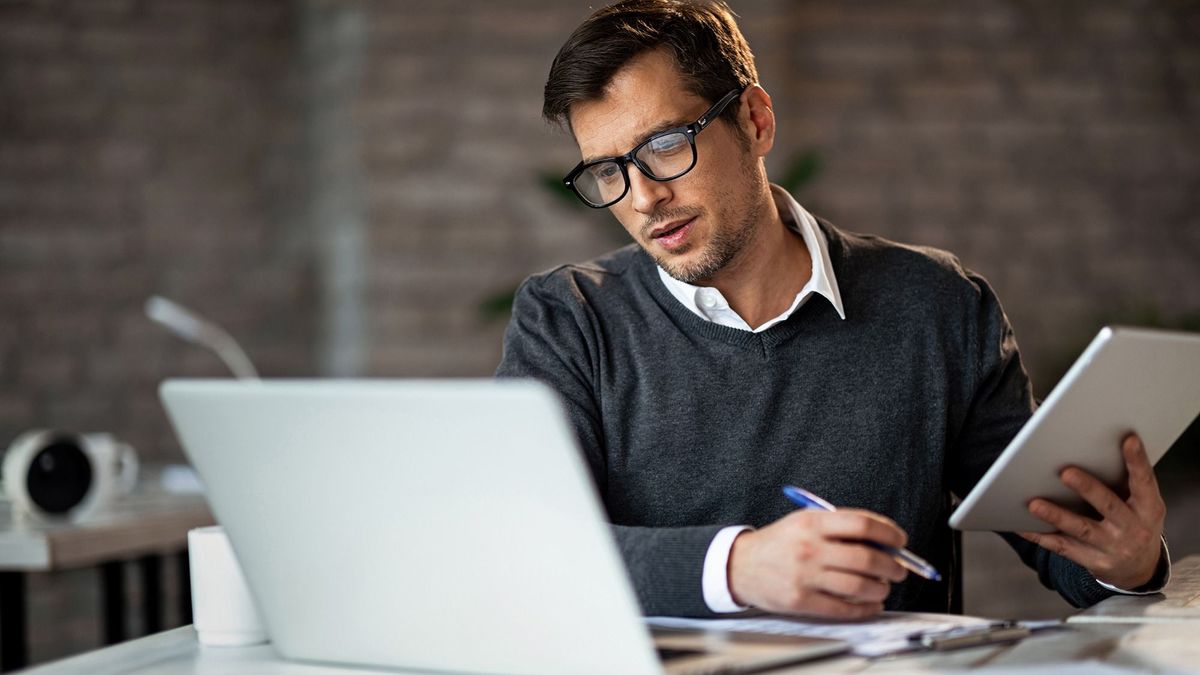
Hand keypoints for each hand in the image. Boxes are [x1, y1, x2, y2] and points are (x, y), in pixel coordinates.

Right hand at [727, 509, 907, 618]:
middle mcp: (810, 548)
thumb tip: (884, 542)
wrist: (741, 565)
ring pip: (859, 586)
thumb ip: (840, 528)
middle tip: (899, 570)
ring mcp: (805, 575)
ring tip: (883, 587)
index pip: (862, 525)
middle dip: (892, 566)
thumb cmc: (779, 543)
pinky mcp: (801, 600)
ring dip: (880, 589)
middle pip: (866, 558)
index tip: (900, 541)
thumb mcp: (805, 522)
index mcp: (812, 522)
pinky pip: (843, 608)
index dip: (889, 533)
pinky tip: (871, 605)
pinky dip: (865, 609)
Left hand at [1019, 433, 1165, 589]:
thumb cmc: (1135, 523)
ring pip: (1082, 529)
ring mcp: (1114, 547)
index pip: (1144, 481)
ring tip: (1033, 504)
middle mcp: (1134, 528)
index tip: (1128, 439)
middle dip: (1087, 488)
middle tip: (1065, 472)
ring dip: (1056, 516)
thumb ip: (1126, 483)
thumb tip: (1094, 448)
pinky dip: (1041, 536)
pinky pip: (1063, 548)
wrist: (1140, 570)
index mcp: (1149, 508)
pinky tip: (1021, 526)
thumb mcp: (1143, 506)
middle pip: (1108, 505)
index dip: (1137, 461)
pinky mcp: (1094, 561)